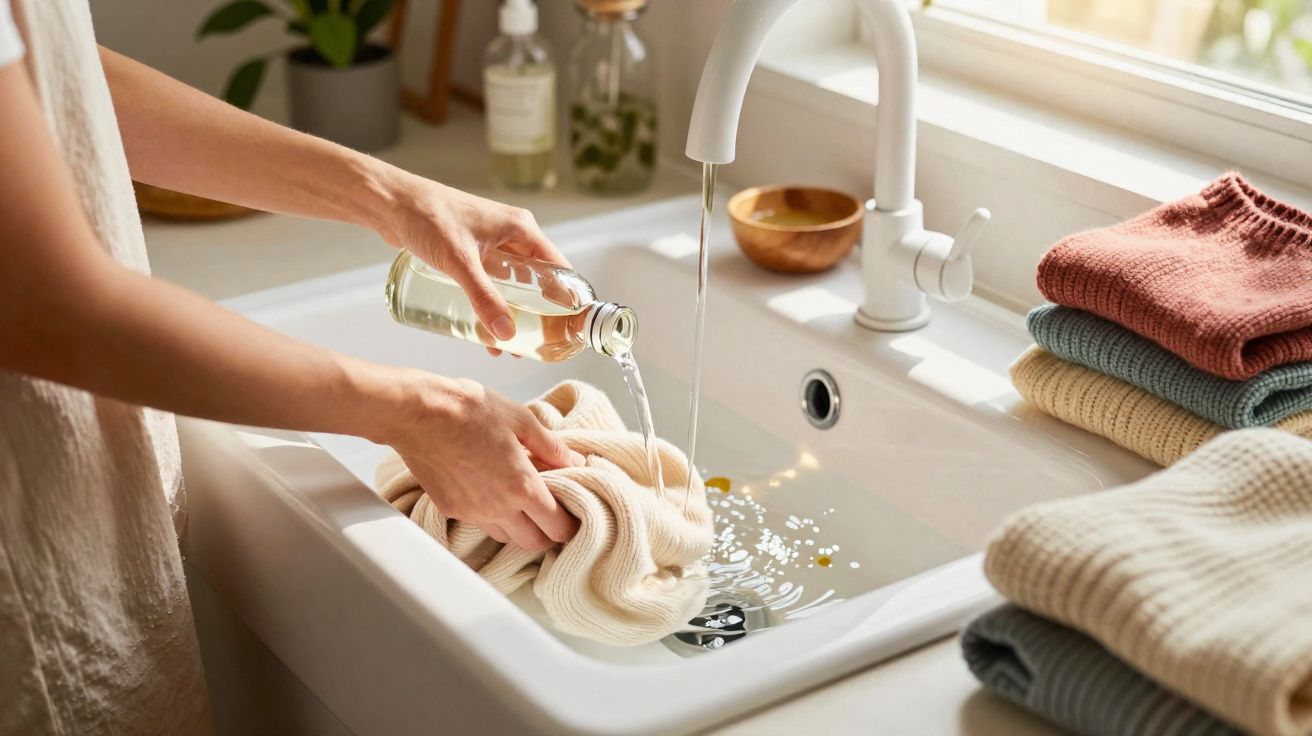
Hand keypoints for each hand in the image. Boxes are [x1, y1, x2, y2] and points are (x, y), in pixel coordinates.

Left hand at [377, 174, 568, 345]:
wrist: (391, 202)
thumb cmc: (428, 218)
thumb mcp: (460, 263)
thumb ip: (484, 299)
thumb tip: (506, 335)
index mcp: (521, 228)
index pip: (557, 266)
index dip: (565, 297)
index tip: (566, 327)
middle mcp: (511, 234)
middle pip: (536, 278)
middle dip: (536, 312)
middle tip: (534, 343)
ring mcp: (491, 242)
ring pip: (512, 282)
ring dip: (512, 310)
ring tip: (507, 343)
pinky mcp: (471, 250)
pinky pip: (491, 280)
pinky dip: (492, 302)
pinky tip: (483, 325)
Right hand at [379, 371, 582, 550]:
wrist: (417, 413)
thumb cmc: (470, 409)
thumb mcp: (521, 419)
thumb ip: (552, 446)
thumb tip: (575, 461)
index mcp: (522, 487)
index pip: (558, 527)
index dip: (570, 525)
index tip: (574, 515)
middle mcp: (498, 508)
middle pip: (533, 543)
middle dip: (547, 533)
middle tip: (550, 511)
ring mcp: (471, 513)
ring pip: (505, 536)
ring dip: (519, 526)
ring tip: (519, 499)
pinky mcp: (449, 509)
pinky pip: (478, 522)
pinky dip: (490, 514)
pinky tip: (489, 489)